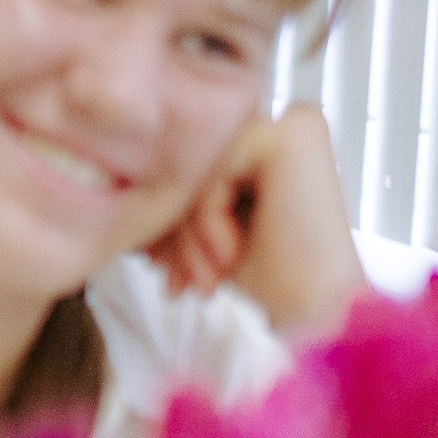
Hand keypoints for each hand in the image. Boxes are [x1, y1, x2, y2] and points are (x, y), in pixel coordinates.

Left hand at [143, 102, 365, 332]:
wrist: (314, 313)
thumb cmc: (269, 277)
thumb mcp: (205, 226)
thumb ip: (178, 195)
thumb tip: (122, 182)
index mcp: (266, 141)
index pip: (191, 161)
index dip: (168, 216)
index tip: (157, 263)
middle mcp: (282, 124)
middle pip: (191, 164)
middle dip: (171, 231)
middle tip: (171, 280)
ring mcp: (289, 125)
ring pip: (195, 172)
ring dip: (186, 238)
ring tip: (202, 280)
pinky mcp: (290, 138)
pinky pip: (212, 176)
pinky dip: (209, 224)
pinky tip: (232, 256)